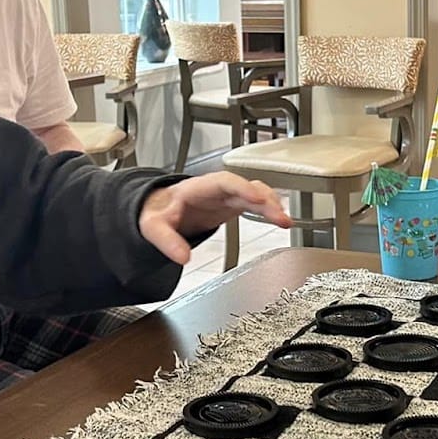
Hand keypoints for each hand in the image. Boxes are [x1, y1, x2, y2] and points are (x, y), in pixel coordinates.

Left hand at [139, 173, 290, 264]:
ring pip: (255, 193)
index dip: (242, 188)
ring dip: (271, 205)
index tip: (256, 198)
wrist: (160, 209)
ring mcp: (226, 195)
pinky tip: (280, 220)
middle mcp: (216, 189)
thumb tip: (182, 257)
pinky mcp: (233, 204)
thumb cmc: (159, 211)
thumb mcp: (153, 226)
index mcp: (197, 188)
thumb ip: (166, 241)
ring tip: (284, 221)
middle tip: (278, 216)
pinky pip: (255, 202)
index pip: (224, 182)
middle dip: (264, 200)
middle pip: (245, 187)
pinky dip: (269, 209)